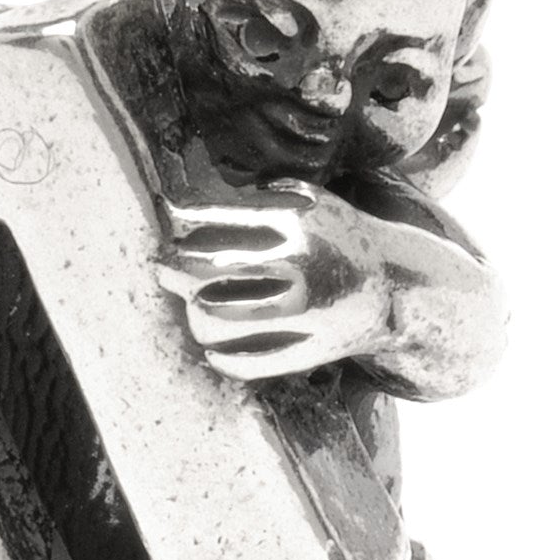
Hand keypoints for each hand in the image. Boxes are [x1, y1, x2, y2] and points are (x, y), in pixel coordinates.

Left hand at [158, 180, 391, 380]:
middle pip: (204, 273)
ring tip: (193, 308)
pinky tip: (212, 349)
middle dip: (172, 270)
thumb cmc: (338, 236)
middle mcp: (299, 264)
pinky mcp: (312, 349)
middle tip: (162, 269)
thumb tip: (184, 206)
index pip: (213, 221)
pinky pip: (248, 363)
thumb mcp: (310, 199)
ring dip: (194, 315)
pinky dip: (221, 358)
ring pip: (217, 321)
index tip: (168, 227)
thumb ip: (258, 196)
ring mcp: (305, 311)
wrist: (397, 286)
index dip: (179, 223)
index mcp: (295, 221)